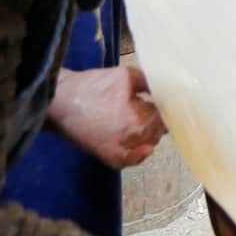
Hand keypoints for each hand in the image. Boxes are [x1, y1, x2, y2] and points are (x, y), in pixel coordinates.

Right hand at [47, 65, 164, 169]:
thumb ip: (153, 82)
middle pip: (160, 132)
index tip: (168, 100)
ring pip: (149, 144)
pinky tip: (138, 140)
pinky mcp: (110, 159)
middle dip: (158, 118)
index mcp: (136, 119)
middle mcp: (130, 140)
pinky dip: (139, 152)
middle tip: (150, 106)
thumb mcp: (128, 76)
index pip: (166, 117)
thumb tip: (173, 87)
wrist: (61, 102)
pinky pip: (133, 159)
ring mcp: (119, 153)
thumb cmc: (93, 87)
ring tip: (137, 117)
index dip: (168, 107)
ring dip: (149, 133)